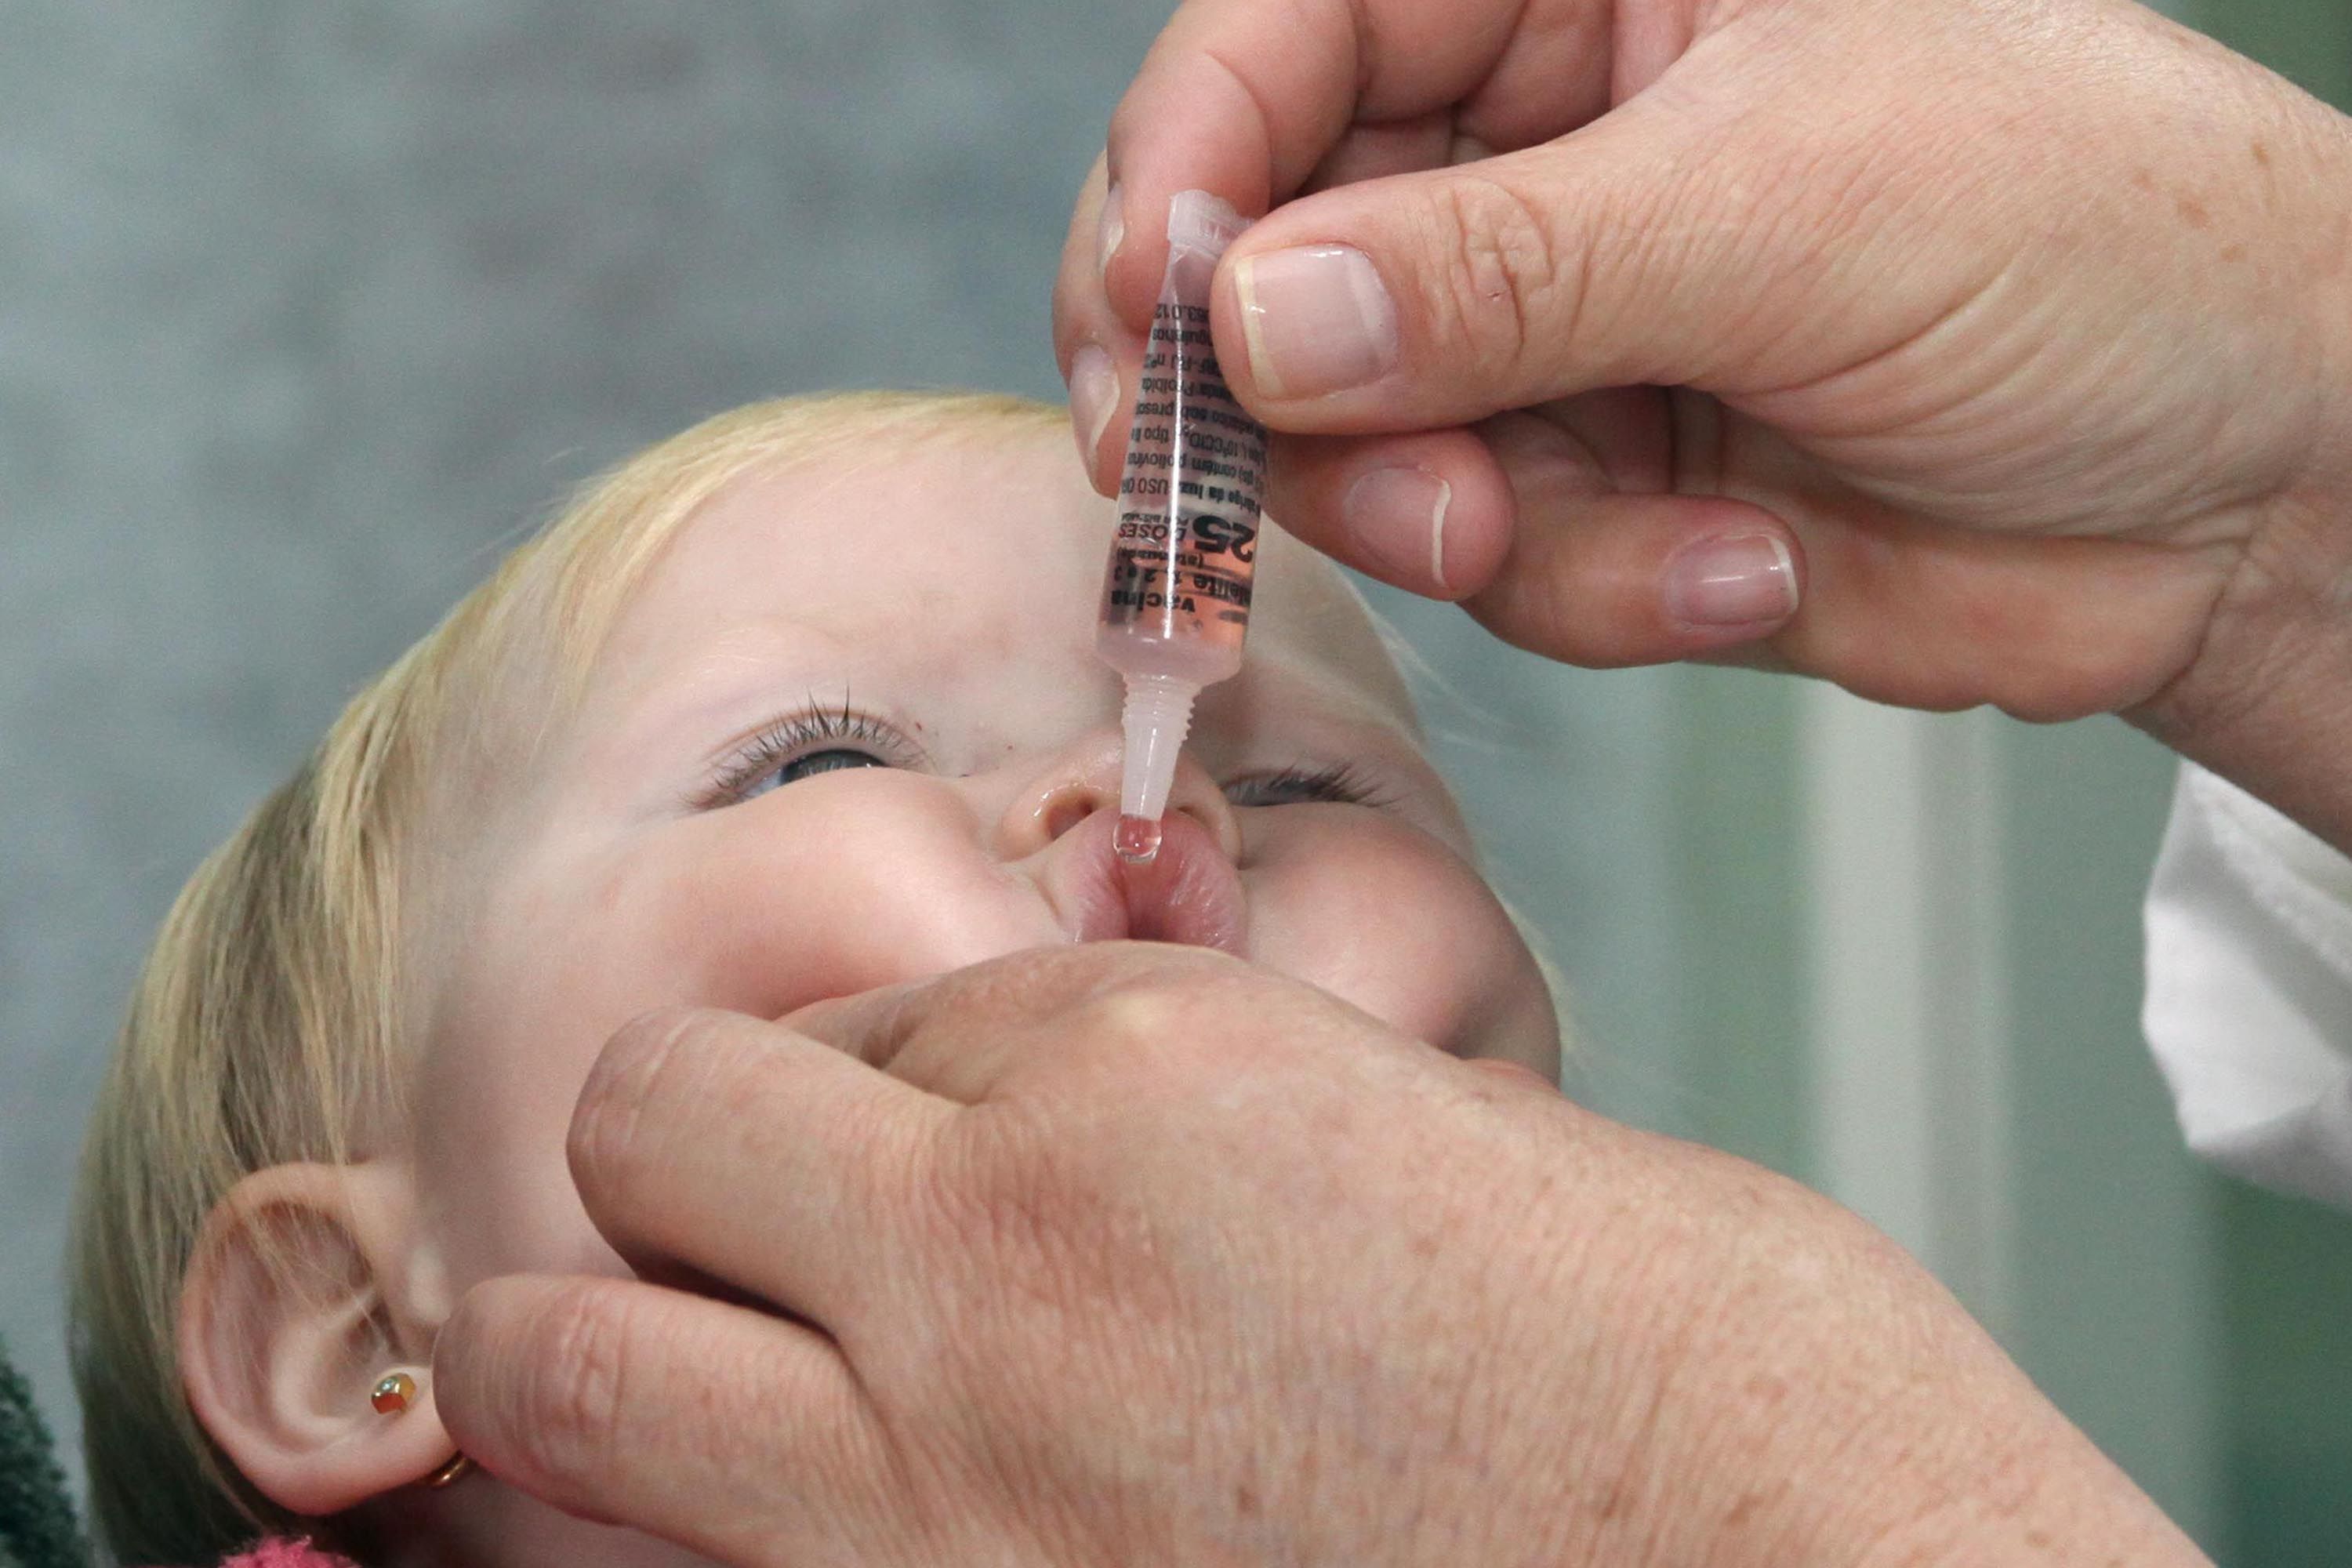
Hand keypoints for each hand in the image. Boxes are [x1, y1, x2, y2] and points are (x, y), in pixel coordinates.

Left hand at [434, 945, 2202, 1565]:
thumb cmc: (1715, 1386)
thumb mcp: (1463, 1150)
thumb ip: (1226, 1113)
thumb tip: (1110, 1125)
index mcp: (1158, 1063)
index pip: (894, 994)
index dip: (922, 1056)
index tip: (959, 1122)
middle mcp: (996, 1253)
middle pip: (652, 1111)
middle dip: (706, 1145)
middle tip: (790, 1216)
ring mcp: (936, 1488)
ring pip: (560, 1357)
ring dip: (620, 1333)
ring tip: (720, 1370)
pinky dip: (712, 1526)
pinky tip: (809, 1517)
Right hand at [1054, 0, 2351, 843]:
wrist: (2257, 486)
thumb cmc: (2099, 240)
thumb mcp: (1790, 202)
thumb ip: (1502, 269)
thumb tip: (1248, 324)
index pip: (1288, 39)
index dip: (1189, 172)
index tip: (1154, 313)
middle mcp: (1536, 149)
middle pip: (1268, 260)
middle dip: (1272, 395)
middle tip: (1248, 487)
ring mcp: (1553, 333)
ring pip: (1355, 442)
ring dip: (1446, 514)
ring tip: (1581, 527)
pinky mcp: (1592, 490)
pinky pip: (1488, 561)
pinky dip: (1596, 587)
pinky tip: (1746, 562)